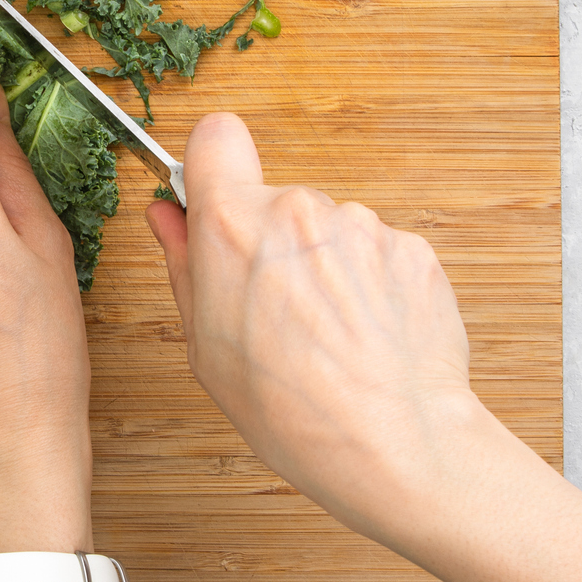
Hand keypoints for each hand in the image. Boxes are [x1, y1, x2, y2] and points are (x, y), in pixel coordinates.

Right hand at [145, 112, 489, 551]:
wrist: (394, 444)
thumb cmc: (290, 411)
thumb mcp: (205, 347)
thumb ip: (185, 266)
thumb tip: (168, 216)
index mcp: (234, 226)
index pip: (215, 137)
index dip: (213, 167)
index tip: (216, 204)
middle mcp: (300, 209)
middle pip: (276, 201)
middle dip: (273, 243)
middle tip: (278, 313)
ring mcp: (364, 226)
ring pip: (331, 231)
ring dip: (326, 268)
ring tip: (332, 339)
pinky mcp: (413, 249)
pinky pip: (378, 254)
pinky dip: (373, 288)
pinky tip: (371, 340)